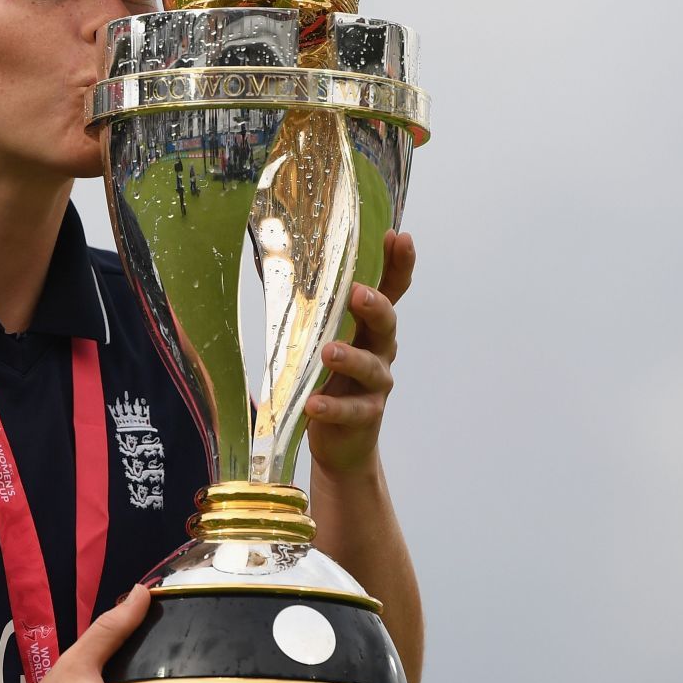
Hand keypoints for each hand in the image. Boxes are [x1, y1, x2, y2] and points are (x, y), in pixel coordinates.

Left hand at [305, 229, 414, 479]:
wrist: (343, 443)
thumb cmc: (332, 383)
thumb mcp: (324, 343)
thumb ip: (315, 315)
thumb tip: (283, 268)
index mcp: (369, 329)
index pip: (391, 292)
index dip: (399, 266)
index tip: (399, 238)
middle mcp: (379, 353)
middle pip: (387, 324)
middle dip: (375, 307)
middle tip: (357, 294)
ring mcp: (375, 386)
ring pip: (372, 368)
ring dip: (351, 357)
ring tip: (329, 352)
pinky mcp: (365, 416)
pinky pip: (351, 410)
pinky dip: (332, 407)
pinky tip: (314, 404)